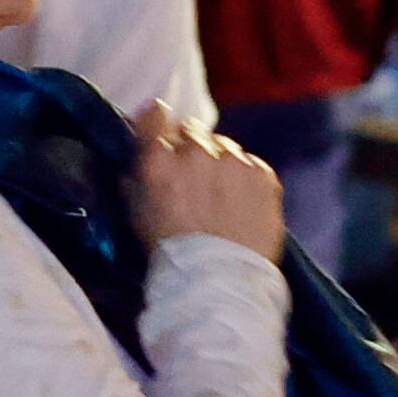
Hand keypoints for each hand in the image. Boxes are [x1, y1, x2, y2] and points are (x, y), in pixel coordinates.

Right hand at [128, 101, 284, 257]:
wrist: (219, 278)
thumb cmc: (170, 251)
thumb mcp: (136, 213)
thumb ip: (134, 176)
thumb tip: (138, 152)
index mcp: (158, 162)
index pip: (154, 118)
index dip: (157, 119)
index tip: (160, 120)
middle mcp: (195, 154)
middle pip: (193, 131)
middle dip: (191, 147)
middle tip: (194, 175)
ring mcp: (232, 162)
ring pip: (225, 146)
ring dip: (220, 161)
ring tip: (221, 194)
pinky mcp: (262, 174)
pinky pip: (251, 163)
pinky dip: (246, 176)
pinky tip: (241, 202)